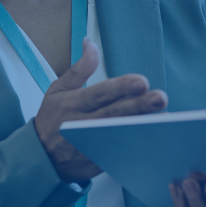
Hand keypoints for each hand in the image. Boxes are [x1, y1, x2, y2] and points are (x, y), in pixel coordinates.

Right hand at [34, 38, 167, 182]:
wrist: (40, 158)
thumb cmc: (52, 118)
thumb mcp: (58, 90)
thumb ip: (79, 69)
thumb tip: (91, 43)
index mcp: (72, 104)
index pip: (100, 93)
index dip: (121, 88)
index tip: (142, 82)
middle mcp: (81, 125)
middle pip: (114, 114)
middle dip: (139, 107)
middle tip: (161, 98)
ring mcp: (89, 147)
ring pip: (119, 136)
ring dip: (142, 127)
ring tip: (165, 120)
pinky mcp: (96, 163)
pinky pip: (119, 155)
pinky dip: (136, 147)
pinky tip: (156, 139)